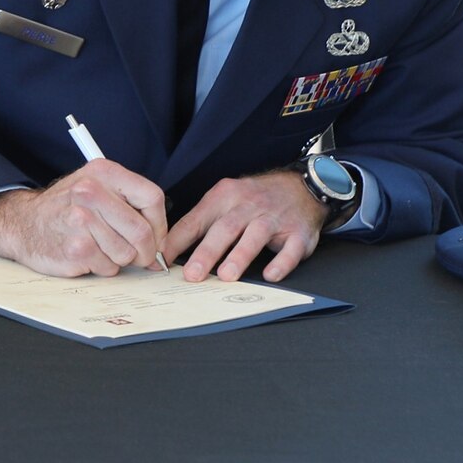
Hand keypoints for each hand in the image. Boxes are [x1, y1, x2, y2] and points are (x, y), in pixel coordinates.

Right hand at [0, 159, 167, 276]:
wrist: (22, 223)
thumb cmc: (65, 208)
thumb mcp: (96, 188)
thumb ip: (129, 206)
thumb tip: (162, 244)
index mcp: (103, 172)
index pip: (152, 197)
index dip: (159, 224)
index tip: (155, 236)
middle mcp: (91, 192)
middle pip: (142, 231)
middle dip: (145, 250)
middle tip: (138, 256)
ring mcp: (81, 220)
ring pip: (127, 253)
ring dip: (120, 259)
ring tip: (101, 248)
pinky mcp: (76, 248)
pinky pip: (109, 267)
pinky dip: (103, 267)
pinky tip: (87, 255)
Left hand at [164, 169, 323, 282]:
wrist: (300, 186)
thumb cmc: (255, 198)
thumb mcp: (223, 200)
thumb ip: (200, 223)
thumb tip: (168, 250)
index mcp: (224, 196)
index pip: (196, 219)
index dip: (178, 240)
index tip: (162, 259)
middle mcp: (249, 205)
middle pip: (225, 228)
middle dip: (208, 251)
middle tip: (193, 274)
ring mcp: (275, 218)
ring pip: (256, 235)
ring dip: (240, 255)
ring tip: (226, 276)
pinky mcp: (298, 233)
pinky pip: (291, 248)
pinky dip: (281, 263)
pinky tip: (269, 275)